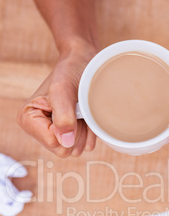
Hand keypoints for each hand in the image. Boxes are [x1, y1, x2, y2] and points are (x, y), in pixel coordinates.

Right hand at [17, 42, 97, 156]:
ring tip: (81, 111)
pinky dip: (92, 131)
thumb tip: (65, 142)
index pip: (52, 142)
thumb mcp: (63, 89)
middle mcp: (40, 130)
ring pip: (76, 150)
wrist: (85, 64)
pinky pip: (88, 146)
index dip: (66, 128)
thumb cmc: (71, 72)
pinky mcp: (73, 136)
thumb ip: (62, 116)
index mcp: (28, 119)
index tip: (68, 107)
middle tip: (77, 109)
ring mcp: (57, 135)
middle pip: (64, 151)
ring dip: (84, 131)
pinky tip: (86, 116)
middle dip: (76, 131)